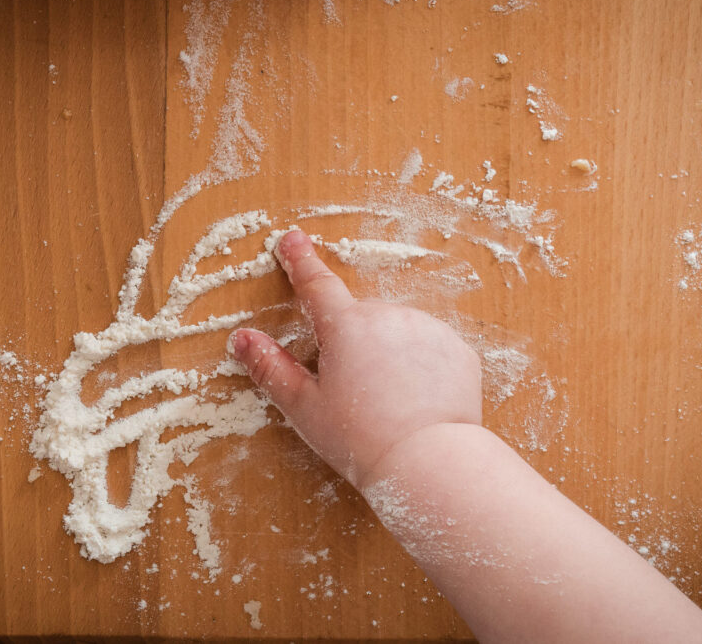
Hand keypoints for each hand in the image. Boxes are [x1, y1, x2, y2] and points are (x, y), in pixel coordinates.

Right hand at [229, 229, 482, 486]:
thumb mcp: (304, 407)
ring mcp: (428, 329)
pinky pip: (429, 349)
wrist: (430, 462)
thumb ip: (271, 368)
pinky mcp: (458, 350)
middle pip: (359, 320)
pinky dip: (420, 367)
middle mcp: (388, 316)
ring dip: (388, 354)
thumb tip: (243, 338)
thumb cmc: (360, 439)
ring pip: (396, 333)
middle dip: (353, 344)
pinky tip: (416, 400)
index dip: (301, 261)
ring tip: (388, 402)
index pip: (316, 284)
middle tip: (353, 390)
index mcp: (346, 326)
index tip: (292, 239)